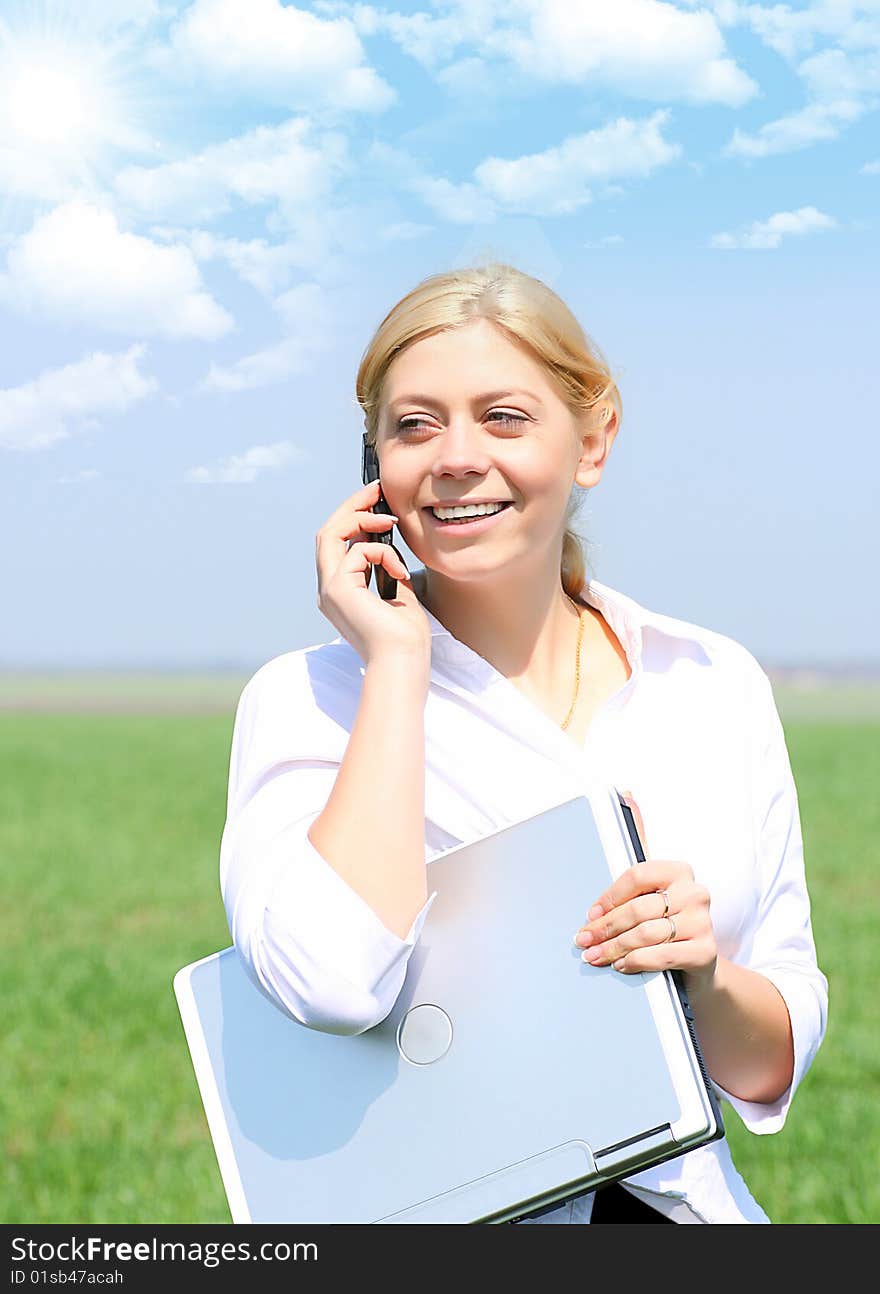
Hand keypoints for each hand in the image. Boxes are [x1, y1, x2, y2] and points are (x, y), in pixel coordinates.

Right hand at [315, 477, 431, 667]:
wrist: (403, 663)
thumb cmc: (405, 639)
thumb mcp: (399, 595)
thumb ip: (388, 572)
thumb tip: (392, 552)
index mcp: (342, 592)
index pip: (338, 544)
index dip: (354, 518)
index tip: (377, 502)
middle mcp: (329, 589)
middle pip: (328, 532)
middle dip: (351, 507)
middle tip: (376, 490)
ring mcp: (329, 589)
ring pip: (331, 535)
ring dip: (360, 518)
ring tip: (388, 519)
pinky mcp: (338, 590)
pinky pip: (357, 552)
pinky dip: (382, 553)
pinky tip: (398, 570)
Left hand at [573, 794, 717, 994]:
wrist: (699, 967)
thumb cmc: (667, 924)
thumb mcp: (651, 890)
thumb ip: (638, 846)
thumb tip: (626, 793)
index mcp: (679, 870)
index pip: (635, 875)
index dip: (608, 897)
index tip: (590, 914)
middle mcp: (696, 891)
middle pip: (637, 908)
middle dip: (604, 927)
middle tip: (583, 940)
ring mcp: (704, 922)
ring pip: (645, 933)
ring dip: (613, 947)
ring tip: (594, 956)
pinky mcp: (706, 951)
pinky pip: (660, 955)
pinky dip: (635, 961)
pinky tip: (621, 965)